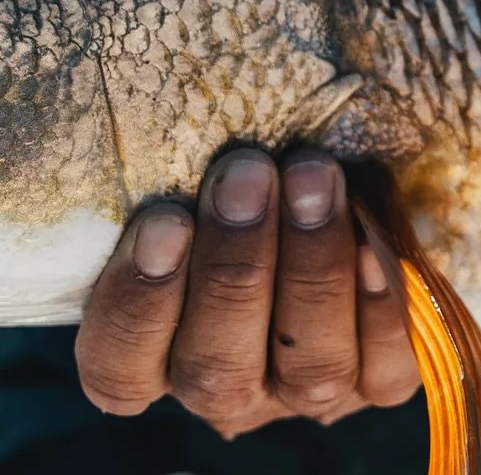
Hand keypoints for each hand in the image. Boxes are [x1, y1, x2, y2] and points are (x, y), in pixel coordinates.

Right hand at [75, 148, 421, 437]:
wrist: (322, 174)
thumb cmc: (227, 164)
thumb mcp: (173, 162)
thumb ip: (150, 159)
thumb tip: (98, 89)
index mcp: (148, 347)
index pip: (118, 363)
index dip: (136, 305)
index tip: (163, 220)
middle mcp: (220, 385)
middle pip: (215, 365)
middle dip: (234, 266)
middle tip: (247, 173)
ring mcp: (298, 391)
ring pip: (303, 365)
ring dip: (310, 267)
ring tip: (312, 175)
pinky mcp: (375, 382)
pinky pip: (381, 364)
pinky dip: (378, 302)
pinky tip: (373, 237)